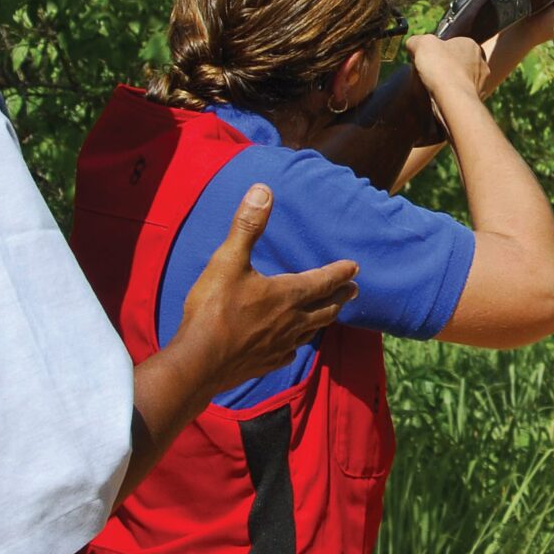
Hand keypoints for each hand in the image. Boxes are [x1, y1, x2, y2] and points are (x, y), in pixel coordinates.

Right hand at [165, 184, 358, 397]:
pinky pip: (290, 353)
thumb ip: (247, 226)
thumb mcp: (228, 260)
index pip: (322, 281)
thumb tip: (263, 190)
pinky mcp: (266, 364)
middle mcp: (291, 321)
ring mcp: (280, 345)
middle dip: (340, 296)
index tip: (355, 267)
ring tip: (331, 315)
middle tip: (354, 290)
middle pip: (325, 308)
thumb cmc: (214, 309)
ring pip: (312, 331)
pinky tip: (293, 347)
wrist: (199, 362)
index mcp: (286, 295)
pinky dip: (296, 345)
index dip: (340, 273)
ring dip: (325, 320)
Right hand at [408, 32, 488, 107]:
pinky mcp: (478, 100)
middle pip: (459, 63)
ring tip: (435, 87)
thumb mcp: (423, 44)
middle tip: (431, 73)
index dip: (440, 51)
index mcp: (472, 46)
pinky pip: (463, 96)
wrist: (453, 100)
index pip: (455, 44)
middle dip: (446, 68)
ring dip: (450, 83)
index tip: (429, 58)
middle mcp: (481, 63)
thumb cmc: (442, 68)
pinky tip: (443, 98)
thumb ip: (417, 41)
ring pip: (462, 80)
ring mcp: (482, 83)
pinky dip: (454, 98)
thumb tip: (413, 44)